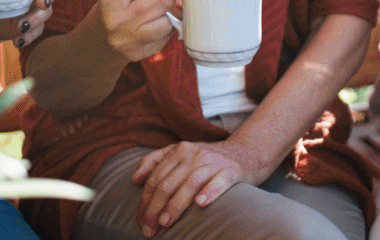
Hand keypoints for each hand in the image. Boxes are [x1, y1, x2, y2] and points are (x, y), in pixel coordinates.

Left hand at [131, 139, 265, 236]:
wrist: (245, 153)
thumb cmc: (207, 160)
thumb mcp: (181, 154)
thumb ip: (155, 161)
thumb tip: (135, 179)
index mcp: (179, 150)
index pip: (156, 178)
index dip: (145, 201)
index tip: (141, 221)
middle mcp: (194, 154)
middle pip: (168, 183)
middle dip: (155, 208)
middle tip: (149, 228)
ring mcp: (213, 162)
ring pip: (189, 184)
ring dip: (175, 205)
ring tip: (166, 222)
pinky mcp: (231, 171)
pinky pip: (219, 181)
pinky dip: (209, 192)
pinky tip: (200, 204)